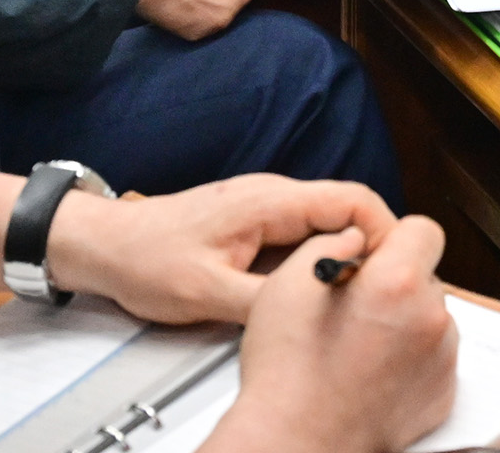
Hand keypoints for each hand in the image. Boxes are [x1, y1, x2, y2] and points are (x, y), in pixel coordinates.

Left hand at [44, 174, 405, 328]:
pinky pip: (307, 233)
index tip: (393, 271)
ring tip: (352, 295)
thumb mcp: (206, 293)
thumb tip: (319, 304)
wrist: (106, 246)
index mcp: (270, 201)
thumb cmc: (147, 260)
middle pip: (350, 209)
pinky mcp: (258, 222)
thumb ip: (268, 297)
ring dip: (348, 254)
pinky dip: (322, 257)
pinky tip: (316, 289)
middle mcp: (275, 194)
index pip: (353, 200)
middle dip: (373, 247)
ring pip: (331, 222)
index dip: (385, 233)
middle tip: (379, 291)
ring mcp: (267, 206)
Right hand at [210, 220, 457, 452]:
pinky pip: (433, 358)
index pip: (423, 230)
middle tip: (356, 307)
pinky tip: (371, 371)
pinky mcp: (441, 393)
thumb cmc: (287, 374)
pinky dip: (410, 359)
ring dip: (405, 321)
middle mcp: (430, 319)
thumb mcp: (287, 283)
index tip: (374, 257)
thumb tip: (354, 238)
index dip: (394, 239)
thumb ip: (331, 243)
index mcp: (397, 283)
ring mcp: (441, 360)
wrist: (295, 442)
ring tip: (359, 345)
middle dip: (396, 283)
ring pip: (431, 318)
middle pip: (426, 277)